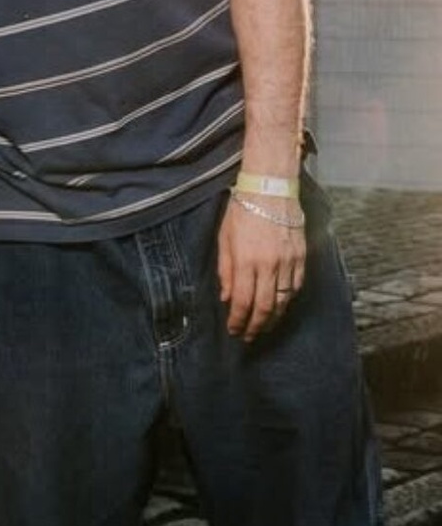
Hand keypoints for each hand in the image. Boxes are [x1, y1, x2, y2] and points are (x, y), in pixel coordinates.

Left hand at [217, 195, 305, 341]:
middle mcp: (268, 265)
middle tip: (248, 336)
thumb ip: (225, 269)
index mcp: (246, 261)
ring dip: (273, 319)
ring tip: (263, 327)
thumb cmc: (242, 211)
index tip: (234, 330)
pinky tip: (280, 306)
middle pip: (264, 308)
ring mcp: (288, 262)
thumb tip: (226, 297)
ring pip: (283, 301)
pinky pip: (295, 287)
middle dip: (255, 326)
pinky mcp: (301, 258)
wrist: (270, 189)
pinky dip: (287, 301)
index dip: (238, 321)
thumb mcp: (224, 238)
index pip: (242, 302)